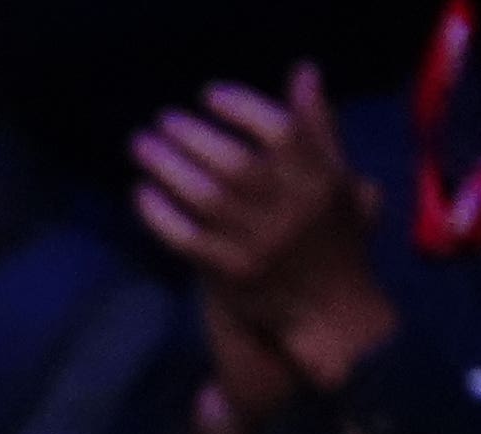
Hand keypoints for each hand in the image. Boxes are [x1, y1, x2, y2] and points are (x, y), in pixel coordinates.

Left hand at [130, 73, 393, 395]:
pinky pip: (186, 238)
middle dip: (192, 135)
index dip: (240, 106)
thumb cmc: (334, 239)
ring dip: (167, 167)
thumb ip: (318, 127)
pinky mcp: (231, 274)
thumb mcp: (338, 180)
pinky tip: (142, 192)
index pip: (279, 130)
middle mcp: (290, 210)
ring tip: (142, 145)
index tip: (208, 95)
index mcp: (320, 180)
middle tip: (164, 119)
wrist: (333, 314)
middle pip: (233, 162)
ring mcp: (259, 244)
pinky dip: (160, 213)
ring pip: (204, 197)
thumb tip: (302, 71)